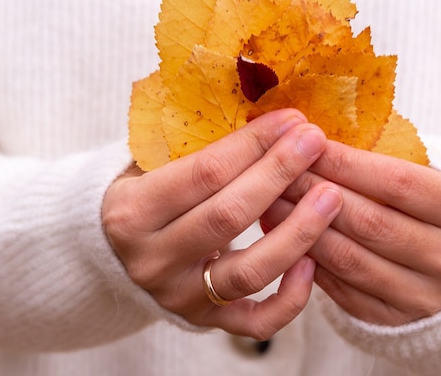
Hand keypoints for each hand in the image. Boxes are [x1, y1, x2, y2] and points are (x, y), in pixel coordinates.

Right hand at [102, 109, 342, 339]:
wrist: (110, 252)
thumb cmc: (142, 193)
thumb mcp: (150, 164)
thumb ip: (196, 146)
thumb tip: (268, 118)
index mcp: (132, 211)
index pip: (204, 173)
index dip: (253, 144)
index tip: (290, 119)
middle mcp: (152, 259)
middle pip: (229, 216)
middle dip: (279, 173)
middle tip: (315, 142)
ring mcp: (179, 296)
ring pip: (249, 272)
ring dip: (297, 232)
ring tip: (331, 196)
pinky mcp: (204, 321)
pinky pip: (255, 322)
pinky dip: (290, 299)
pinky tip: (314, 263)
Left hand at [260, 140, 440, 325]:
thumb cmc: (424, 205)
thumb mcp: (424, 175)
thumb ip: (379, 159)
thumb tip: (310, 138)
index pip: (397, 182)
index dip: (345, 162)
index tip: (306, 142)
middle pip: (370, 222)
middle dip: (314, 192)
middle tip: (277, 170)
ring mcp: (425, 296)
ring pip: (349, 259)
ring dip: (301, 226)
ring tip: (270, 199)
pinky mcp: (395, 320)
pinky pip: (340, 288)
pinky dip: (307, 259)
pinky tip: (282, 234)